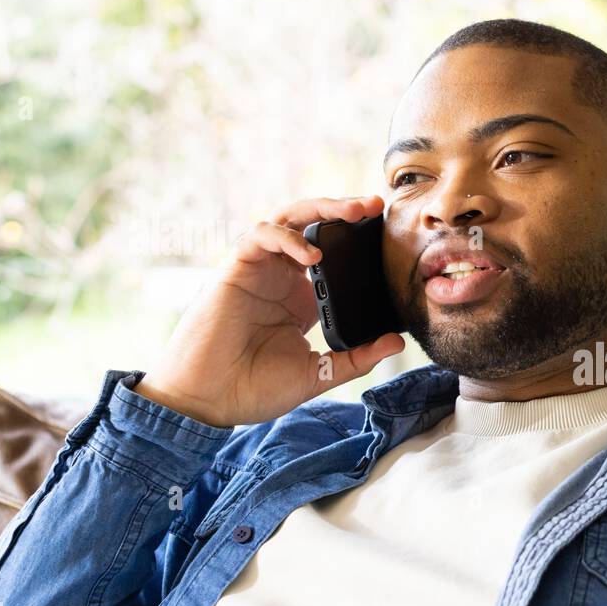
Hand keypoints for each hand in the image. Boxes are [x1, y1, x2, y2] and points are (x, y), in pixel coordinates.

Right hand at [133, 196, 404, 426]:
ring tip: (353, 212)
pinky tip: (312, 255)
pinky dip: (287, 238)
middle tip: (375, 205)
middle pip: (314, 228)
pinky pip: (261, 236)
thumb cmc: (256, 389)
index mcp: (302, 300)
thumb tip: (396, 342)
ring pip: (289, 220)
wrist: (210, 400)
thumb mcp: (319, 373)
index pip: (334, 257)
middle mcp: (282, 279)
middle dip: (344, 212)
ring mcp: (260, 271)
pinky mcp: (236, 269)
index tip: (388, 236)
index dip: (357, 242)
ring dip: (321, 210)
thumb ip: (357, 358)